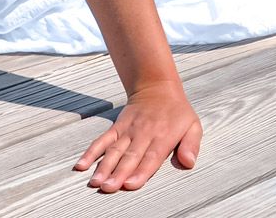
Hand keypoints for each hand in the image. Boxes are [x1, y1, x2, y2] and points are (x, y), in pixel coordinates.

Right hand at [73, 82, 202, 192]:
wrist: (157, 86)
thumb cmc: (177, 111)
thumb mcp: (193, 125)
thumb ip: (191, 144)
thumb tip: (189, 161)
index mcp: (163, 136)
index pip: (151, 157)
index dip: (140, 172)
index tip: (130, 184)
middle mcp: (143, 134)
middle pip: (129, 156)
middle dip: (118, 173)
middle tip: (108, 187)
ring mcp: (127, 130)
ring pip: (114, 150)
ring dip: (103, 166)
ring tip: (95, 181)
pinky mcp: (116, 127)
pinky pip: (102, 140)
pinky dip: (91, 152)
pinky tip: (82, 164)